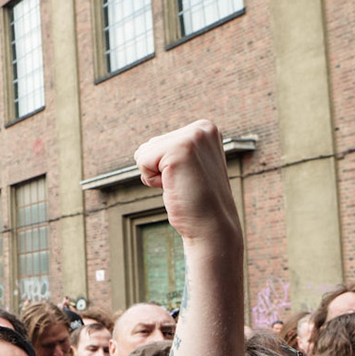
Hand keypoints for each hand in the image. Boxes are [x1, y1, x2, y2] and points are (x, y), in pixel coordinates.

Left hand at [134, 120, 238, 246]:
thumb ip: (175, 150)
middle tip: (184, 184)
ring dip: (155, 175)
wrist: (212, 227)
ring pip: (144, 152)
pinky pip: (142, 161)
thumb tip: (144, 149)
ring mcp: (193, 137)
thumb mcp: (189, 167)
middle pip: (150, 144)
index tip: (188, 178)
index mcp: (206, 129)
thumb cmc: (196, 201)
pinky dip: (152, 180)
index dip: (165, 166)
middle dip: (159, 169)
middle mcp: (202, 128)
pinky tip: (175, 187)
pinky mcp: (180, 150)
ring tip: (181, 185)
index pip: (159, 142)